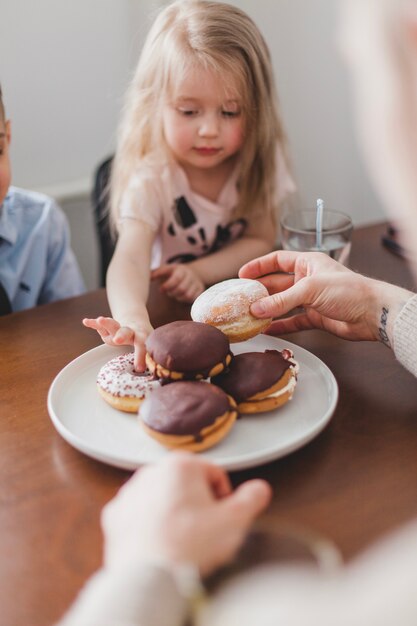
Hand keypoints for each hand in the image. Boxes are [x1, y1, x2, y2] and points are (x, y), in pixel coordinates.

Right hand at [82, 316, 152, 370]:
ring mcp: (118, 328)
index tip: (139, 369)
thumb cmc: (143, 341)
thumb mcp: (148, 348)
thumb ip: (148, 359)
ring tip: (100, 320)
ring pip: (113, 325)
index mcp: (142, 337)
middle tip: (118, 340)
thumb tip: (152, 378)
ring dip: (107, 323)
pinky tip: (86, 321)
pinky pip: (100, 325)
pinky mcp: (108, 327)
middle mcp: (130, 331)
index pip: (142, 346)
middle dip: (122, 335)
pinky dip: (93, 323)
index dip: (141, 356)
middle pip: (127, 332)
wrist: (137, 323)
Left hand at [101, 453, 270, 577]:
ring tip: (183, 541)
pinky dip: (150, 526)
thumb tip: (260, 489)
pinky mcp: (115, 516)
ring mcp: (130, 493)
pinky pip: (139, 516)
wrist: (151, 578)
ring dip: (173, 513)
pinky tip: (161, 544)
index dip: (224, 498)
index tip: (222, 518)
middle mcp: (151, 472)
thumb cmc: (191, 547)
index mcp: (181, 465)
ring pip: (162, 498)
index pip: (214, 474)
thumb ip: (252, 499)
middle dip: (197, 504)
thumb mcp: (235, 521)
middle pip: (186, 484)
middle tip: (205, 531)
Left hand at [151, 264, 204, 302]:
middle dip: (172, 293)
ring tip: (174, 293)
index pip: (176, 278)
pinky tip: (181, 296)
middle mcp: (190, 275)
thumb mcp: (164, 270)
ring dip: (178, 297)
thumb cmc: (172, 273)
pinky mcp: (200, 289)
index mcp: (180, 269)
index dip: (167, 286)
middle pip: (181, 288)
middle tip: (167, 292)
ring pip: (187, 295)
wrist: (190, 273)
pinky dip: (185, 299)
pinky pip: (193, 298)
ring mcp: (196, 282)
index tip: (161, 290)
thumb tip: (147, 278)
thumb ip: (155, 273)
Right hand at [239, 250, 406, 342]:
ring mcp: (311, 300)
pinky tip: (268, 330)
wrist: (372, 313)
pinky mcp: (316, 317)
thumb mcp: (310, 290)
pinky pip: (293, 321)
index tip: (242, 274)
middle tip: (242, 299)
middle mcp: (308, 280)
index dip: (260, 266)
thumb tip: (257, 309)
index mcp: (308, 263)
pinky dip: (281, 325)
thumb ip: (282, 300)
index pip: (278, 260)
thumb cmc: (348, 291)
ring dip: (268, 310)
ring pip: (283, 304)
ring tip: (250, 316)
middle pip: (277, 284)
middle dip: (260, 291)